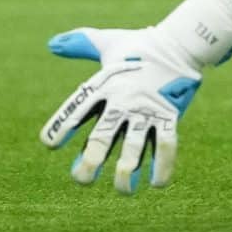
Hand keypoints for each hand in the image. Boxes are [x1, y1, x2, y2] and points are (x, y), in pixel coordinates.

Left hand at [39, 25, 203, 195]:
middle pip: (102, 137)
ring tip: (123, 190)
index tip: (49, 144)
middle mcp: (123, 100)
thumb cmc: (139, 46)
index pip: (76, 109)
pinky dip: (163, 166)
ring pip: (134, 148)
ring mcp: (147, 110)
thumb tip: (52, 44)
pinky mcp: (170, 115)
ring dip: (127, 173)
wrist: (181, 41)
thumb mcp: (108, 42)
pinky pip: (166, 145)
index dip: (60, 127)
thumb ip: (79, 44)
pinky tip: (156, 184)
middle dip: (90, 162)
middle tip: (82, 178)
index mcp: (104, 84)